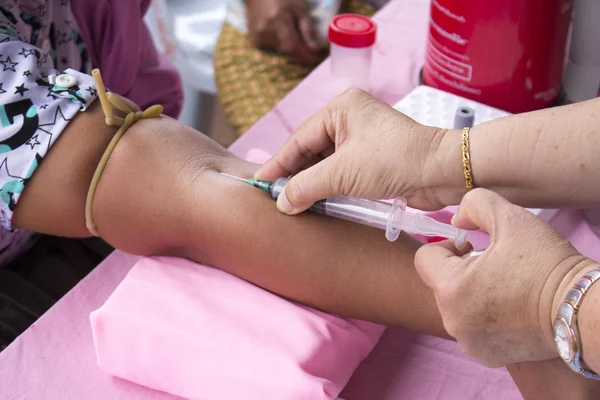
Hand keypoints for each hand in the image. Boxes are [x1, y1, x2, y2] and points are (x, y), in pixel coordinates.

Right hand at [245, 0, 320, 63]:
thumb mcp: (299, 8)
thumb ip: (307, 28)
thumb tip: (315, 48)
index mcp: (278, 21)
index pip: (292, 47)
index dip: (305, 56)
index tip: (316, 59)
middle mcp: (266, 32)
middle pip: (288, 51)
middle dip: (300, 51)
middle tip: (308, 45)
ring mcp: (258, 38)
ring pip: (281, 51)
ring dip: (290, 46)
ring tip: (290, 31)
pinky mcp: (256, 42)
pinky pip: (273, 49)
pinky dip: (280, 44)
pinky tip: (278, 32)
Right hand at [255, 89, 453, 213]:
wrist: (442, 172)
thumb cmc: (395, 161)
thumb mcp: (343, 173)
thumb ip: (306, 186)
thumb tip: (282, 202)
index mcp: (341, 109)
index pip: (299, 139)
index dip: (278, 163)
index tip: (259, 182)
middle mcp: (350, 120)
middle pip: (310, 150)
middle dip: (293, 175)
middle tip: (272, 197)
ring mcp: (362, 139)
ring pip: (325, 163)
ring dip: (310, 183)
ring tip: (289, 203)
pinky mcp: (372, 159)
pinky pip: (340, 172)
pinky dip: (327, 187)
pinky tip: (313, 201)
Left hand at [414, 188, 593, 366]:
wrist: (582, 309)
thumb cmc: (545, 263)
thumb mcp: (510, 217)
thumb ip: (474, 205)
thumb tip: (456, 220)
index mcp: (451, 288)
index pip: (424, 259)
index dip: (446, 247)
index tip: (470, 247)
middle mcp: (453, 320)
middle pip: (439, 284)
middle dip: (459, 271)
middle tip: (492, 265)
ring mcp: (468, 342)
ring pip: (454, 306)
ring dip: (469, 294)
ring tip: (502, 286)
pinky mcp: (485, 356)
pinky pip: (470, 328)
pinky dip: (482, 317)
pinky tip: (508, 308)